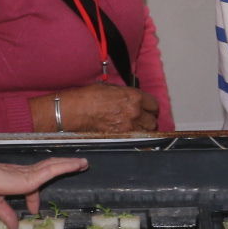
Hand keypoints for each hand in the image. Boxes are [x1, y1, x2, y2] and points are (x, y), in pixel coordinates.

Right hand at [0, 151, 88, 228]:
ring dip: (70, 164)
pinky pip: (54, 170)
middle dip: (63, 167)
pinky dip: (67, 166)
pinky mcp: (32, 176)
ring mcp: (30, 174)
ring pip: (54, 166)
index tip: (34, 211)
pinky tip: (78, 165)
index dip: (34, 199)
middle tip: (78, 167)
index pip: (32, 187)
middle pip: (49, 169)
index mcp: (16, 179)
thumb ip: (6, 215)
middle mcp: (25, 173)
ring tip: (84, 163)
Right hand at [44, 83, 160, 132]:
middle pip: (153, 121)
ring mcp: (129, 127)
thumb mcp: (110, 88)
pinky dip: (136, 138)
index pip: (153, 105)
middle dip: (148, 120)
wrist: (73, 111)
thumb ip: (125, 94)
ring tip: (136, 129)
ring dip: (143, 130)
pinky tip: (130, 136)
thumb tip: (131, 98)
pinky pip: (137, 140)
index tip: (148, 110)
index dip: (150, 108)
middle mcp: (134, 112)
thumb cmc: (87, 98)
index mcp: (133, 97)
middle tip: (142, 120)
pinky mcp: (121, 138)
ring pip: (147, 132)